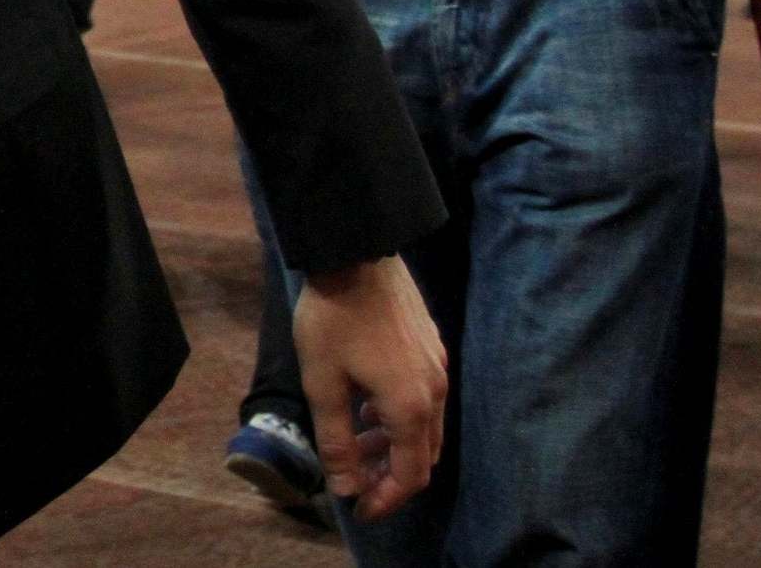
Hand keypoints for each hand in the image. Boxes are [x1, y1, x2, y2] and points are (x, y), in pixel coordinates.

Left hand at [292, 256, 447, 521]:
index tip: (359, 508)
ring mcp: (437, 367)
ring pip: (423, 426)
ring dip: (391, 443)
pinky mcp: (431, 347)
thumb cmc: (333, 318)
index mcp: (410, 408)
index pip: (411, 476)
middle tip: (354, 476)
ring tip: (354, 440)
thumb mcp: (323, 384)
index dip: (386, 499)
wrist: (356, 253)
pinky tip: (366, 403)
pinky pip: (422, 399)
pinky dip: (397, 415)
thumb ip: (337, 441)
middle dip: (389, 474)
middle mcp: (434, 392)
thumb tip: (346, 488)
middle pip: (422, 455)